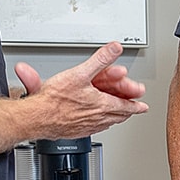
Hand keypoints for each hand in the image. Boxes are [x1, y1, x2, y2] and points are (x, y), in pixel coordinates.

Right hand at [13, 41, 147, 136]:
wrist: (37, 117)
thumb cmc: (55, 99)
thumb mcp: (80, 72)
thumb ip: (100, 59)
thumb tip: (115, 48)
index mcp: (101, 105)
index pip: (125, 106)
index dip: (136, 106)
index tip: (143, 107)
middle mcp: (96, 118)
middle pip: (117, 116)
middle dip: (127, 111)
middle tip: (134, 110)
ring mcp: (86, 126)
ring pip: (106, 123)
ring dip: (114, 118)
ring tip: (118, 116)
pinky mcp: (75, 131)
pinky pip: (94, 128)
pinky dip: (100, 124)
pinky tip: (96, 122)